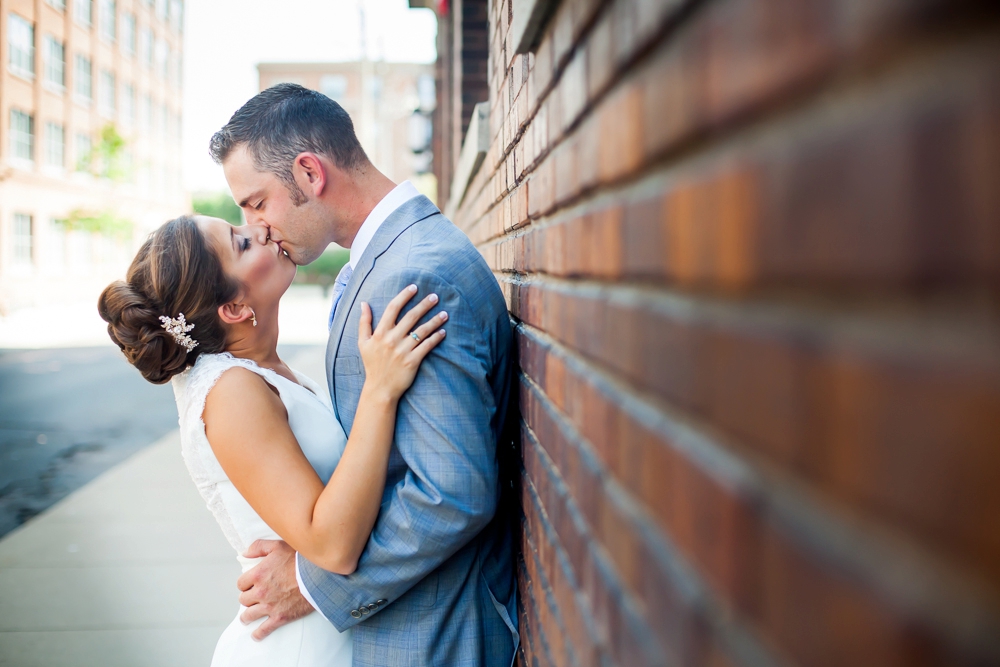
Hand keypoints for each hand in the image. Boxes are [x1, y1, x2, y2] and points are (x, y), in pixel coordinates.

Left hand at [237, 539, 313, 640]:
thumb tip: (244, 553)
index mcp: (258, 574)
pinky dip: (258, 634)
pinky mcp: (280, 617)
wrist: (319, 576)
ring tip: (248, 617)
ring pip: (249, 615)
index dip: (245, 583)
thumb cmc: (300, 559)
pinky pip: (264, 630)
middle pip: (243, 599)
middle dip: (247, 598)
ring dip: (247, 616)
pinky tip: (256, 635)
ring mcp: (269, 606)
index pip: (241, 583)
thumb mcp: (278, 545)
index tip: (250, 584)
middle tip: (252, 598)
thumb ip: (258, 547)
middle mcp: (260, 592)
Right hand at [357, 285, 447, 402]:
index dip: (404, 296)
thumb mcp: (363, 343)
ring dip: (434, 321)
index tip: (414, 287)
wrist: (380, 389)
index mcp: (380, 333)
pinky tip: (443, 332)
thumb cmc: (372, 364)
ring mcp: (403, 350)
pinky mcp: (413, 361)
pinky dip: (436, 338)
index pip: (393, 308)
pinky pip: (427, 346)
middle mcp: (391, 339)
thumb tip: (364, 303)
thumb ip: (364, 322)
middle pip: (411, 317)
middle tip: (435, 296)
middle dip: (424, 305)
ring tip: (445, 313)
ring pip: (422, 331)